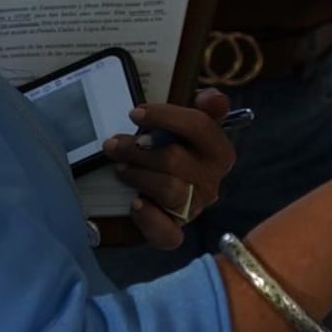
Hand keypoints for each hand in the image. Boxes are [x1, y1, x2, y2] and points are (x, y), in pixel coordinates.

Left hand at [103, 88, 234, 249]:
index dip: (166, 117)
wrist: (161, 192)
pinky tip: (135, 205)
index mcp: (219, 152)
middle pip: (175, 159)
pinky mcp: (176, 231)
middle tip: (112, 144)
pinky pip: (168, 234)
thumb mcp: (188, 125)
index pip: (200, 127)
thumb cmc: (173, 151)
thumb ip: (204, 108)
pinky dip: (150, 220)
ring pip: (169, 189)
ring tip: (118, 168)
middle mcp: (212, 181)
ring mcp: (195, 207)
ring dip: (137, 175)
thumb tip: (212, 98)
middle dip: (137, 149)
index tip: (135, 113)